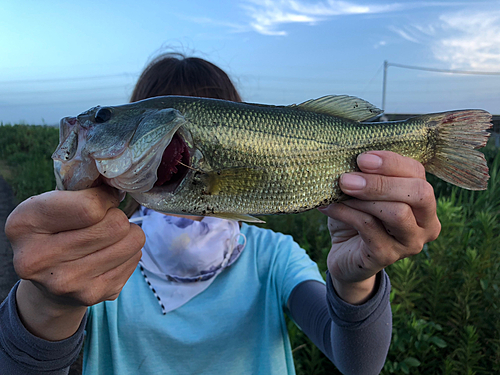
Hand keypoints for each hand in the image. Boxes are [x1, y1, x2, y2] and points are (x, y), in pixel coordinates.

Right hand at [5, 185, 144, 339]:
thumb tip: (121, 182)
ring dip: (127, 234)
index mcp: (25, 224)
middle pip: (114, 225)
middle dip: (117, 216)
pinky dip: (128, 252)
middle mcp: (40, 258)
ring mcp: (67, 282)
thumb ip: (82, 189)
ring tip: (108, 237)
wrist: (48, 282)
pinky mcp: (93, 295)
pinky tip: (108, 254)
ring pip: (131, 242)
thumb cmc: (55, 230)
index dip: (105, 198)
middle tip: (104, 221)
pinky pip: (135, 259)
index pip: (90, 207)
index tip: (102, 200)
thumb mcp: (52, 202)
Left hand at [319, 151, 440, 303]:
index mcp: (425, 201)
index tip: (361, 158)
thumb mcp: (364, 193)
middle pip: (419, 193)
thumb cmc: (357, 218)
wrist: (345, 255)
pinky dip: (346, 212)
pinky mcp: (388, 256)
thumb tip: (348, 155)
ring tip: (340, 190)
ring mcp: (410, 243)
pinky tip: (328, 206)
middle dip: (381, 181)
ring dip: (365, 198)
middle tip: (347, 177)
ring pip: (397, 212)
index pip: (418, 173)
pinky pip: (369, 227)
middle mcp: (427, 224)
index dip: (391, 162)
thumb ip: (366, 175)